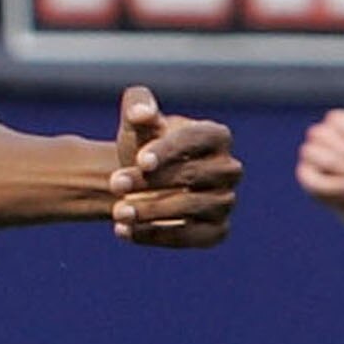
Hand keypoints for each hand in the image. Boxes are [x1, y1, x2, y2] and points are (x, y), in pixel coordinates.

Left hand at [108, 87, 241, 246]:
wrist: (139, 184)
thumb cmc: (142, 147)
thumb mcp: (135, 123)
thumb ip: (137, 106)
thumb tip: (142, 113)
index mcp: (215, 136)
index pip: (196, 140)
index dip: (168, 150)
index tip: (140, 160)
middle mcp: (228, 169)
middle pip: (193, 175)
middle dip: (151, 181)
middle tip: (115, 183)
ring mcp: (225, 201)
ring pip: (191, 207)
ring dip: (151, 211)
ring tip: (117, 211)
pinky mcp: (216, 231)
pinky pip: (191, 237)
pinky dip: (156, 235)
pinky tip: (125, 231)